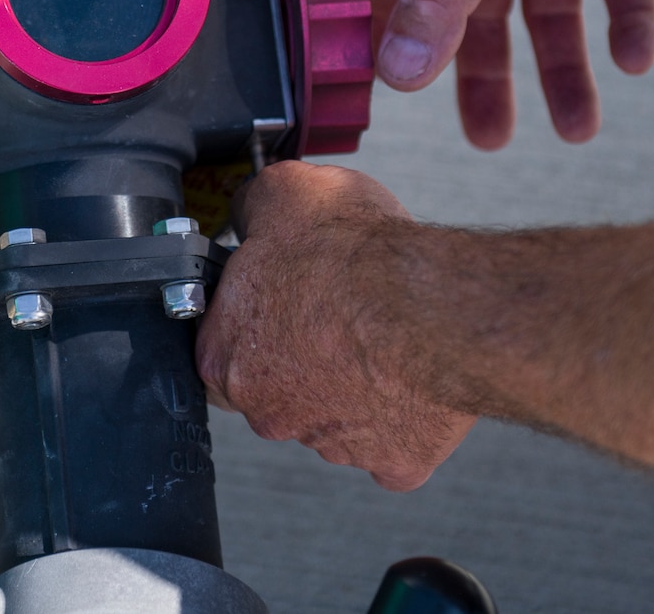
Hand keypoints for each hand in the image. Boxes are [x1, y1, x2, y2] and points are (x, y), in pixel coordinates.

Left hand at [195, 161, 473, 490]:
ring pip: (335, 415)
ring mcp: (334, 443)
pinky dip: (402, 414)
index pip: (221, 349)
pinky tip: (412, 374)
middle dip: (303, 354)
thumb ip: (253, 209)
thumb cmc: (356, 258)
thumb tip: (251, 210)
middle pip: (277, 389)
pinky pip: (393, 440)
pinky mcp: (394, 459)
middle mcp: (272, 414)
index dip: (252, 318)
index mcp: (228, 361)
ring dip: (352, 381)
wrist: (432, 304)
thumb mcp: (282, 194)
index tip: (279, 295)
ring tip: (382, 332)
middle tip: (337, 309)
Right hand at [370, 0, 653, 146]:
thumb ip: (443, 1)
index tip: (392, 96)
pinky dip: (626, 24)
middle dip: (488, 76)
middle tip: (489, 139)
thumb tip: (396, 73)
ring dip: (566, 69)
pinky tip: (635, 59)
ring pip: (554, 11)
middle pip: (481, 13)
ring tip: (581, 129)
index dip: (395, 38)